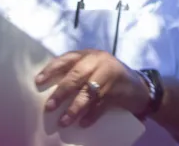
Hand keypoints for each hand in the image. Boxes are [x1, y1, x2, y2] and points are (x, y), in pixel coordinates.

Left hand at [35, 49, 150, 127]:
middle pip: (76, 76)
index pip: (66, 59)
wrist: (141, 88)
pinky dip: (91, 115)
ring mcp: (110, 75)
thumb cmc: (109, 78)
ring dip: (74, 108)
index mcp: (89, 55)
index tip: (38, 81)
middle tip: (49, 107)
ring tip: (63, 121)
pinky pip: (102, 105)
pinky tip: (82, 123)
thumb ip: (77, 73)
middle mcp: (99, 61)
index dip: (51, 70)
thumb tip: (51, 88)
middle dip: (61, 92)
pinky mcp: (119, 91)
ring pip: (88, 92)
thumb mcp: (94, 69)